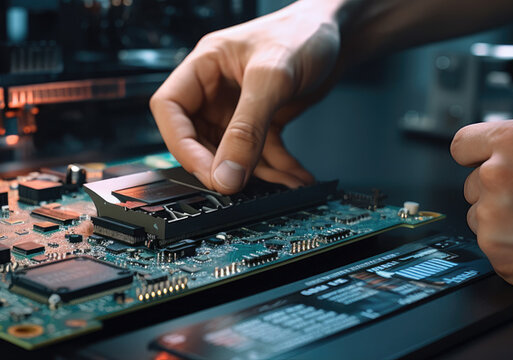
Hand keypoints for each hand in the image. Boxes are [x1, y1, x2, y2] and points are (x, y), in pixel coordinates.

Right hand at [149, 1, 343, 193]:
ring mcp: (238, 107)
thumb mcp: (272, 79)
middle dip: (219, 165)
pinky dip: (277, 168)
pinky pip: (261, 153)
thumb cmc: (303, 33)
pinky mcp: (263, 120)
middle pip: (197, 138)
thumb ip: (248, 129)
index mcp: (204, 66)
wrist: (341, 33)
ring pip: (231, 152)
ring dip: (256, 173)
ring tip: (281, 183)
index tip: (207, 169)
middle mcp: (216, 89)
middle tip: (238, 185)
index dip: (181, 143)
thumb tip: (227, 174)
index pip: (170, 108)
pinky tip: (295, 176)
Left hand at [451, 118, 512, 308]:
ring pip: (480, 217)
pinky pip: (494, 248)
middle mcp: (498, 176)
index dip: (477, 154)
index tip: (483, 162)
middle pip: (472, 183)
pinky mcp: (501, 258)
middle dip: (498, 190)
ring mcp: (495, 220)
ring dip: (503, 221)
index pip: (463, 143)